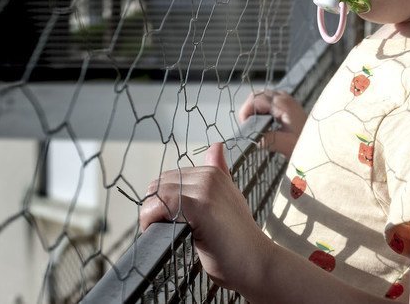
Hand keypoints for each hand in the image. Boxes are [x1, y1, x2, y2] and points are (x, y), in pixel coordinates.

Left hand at [138, 142, 274, 291]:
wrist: (257, 263)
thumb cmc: (239, 242)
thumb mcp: (228, 202)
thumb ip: (219, 176)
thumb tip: (216, 146)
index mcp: (214, 173)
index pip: (169, 179)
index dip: (164, 203)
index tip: (174, 223)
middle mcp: (209, 175)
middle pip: (159, 184)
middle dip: (156, 208)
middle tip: (170, 231)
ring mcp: (204, 188)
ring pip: (156, 194)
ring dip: (152, 217)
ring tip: (169, 235)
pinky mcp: (198, 205)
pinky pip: (158, 205)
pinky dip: (152, 221)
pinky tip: (166, 234)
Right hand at [237, 90, 306, 157]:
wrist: (321, 145)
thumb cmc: (307, 144)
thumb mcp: (285, 144)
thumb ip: (267, 139)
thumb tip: (251, 137)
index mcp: (283, 105)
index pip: (256, 99)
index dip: (246, 111)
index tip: (244, 126)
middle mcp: (285, 98)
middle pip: (257, 95)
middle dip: (249, 109)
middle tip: (247, 127)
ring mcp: (287, 100)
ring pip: (262, 97)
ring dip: (255, 109)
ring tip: (254, 126)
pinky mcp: (288, 105)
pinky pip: (269, 101)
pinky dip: (262, 109)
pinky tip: (264, 123)